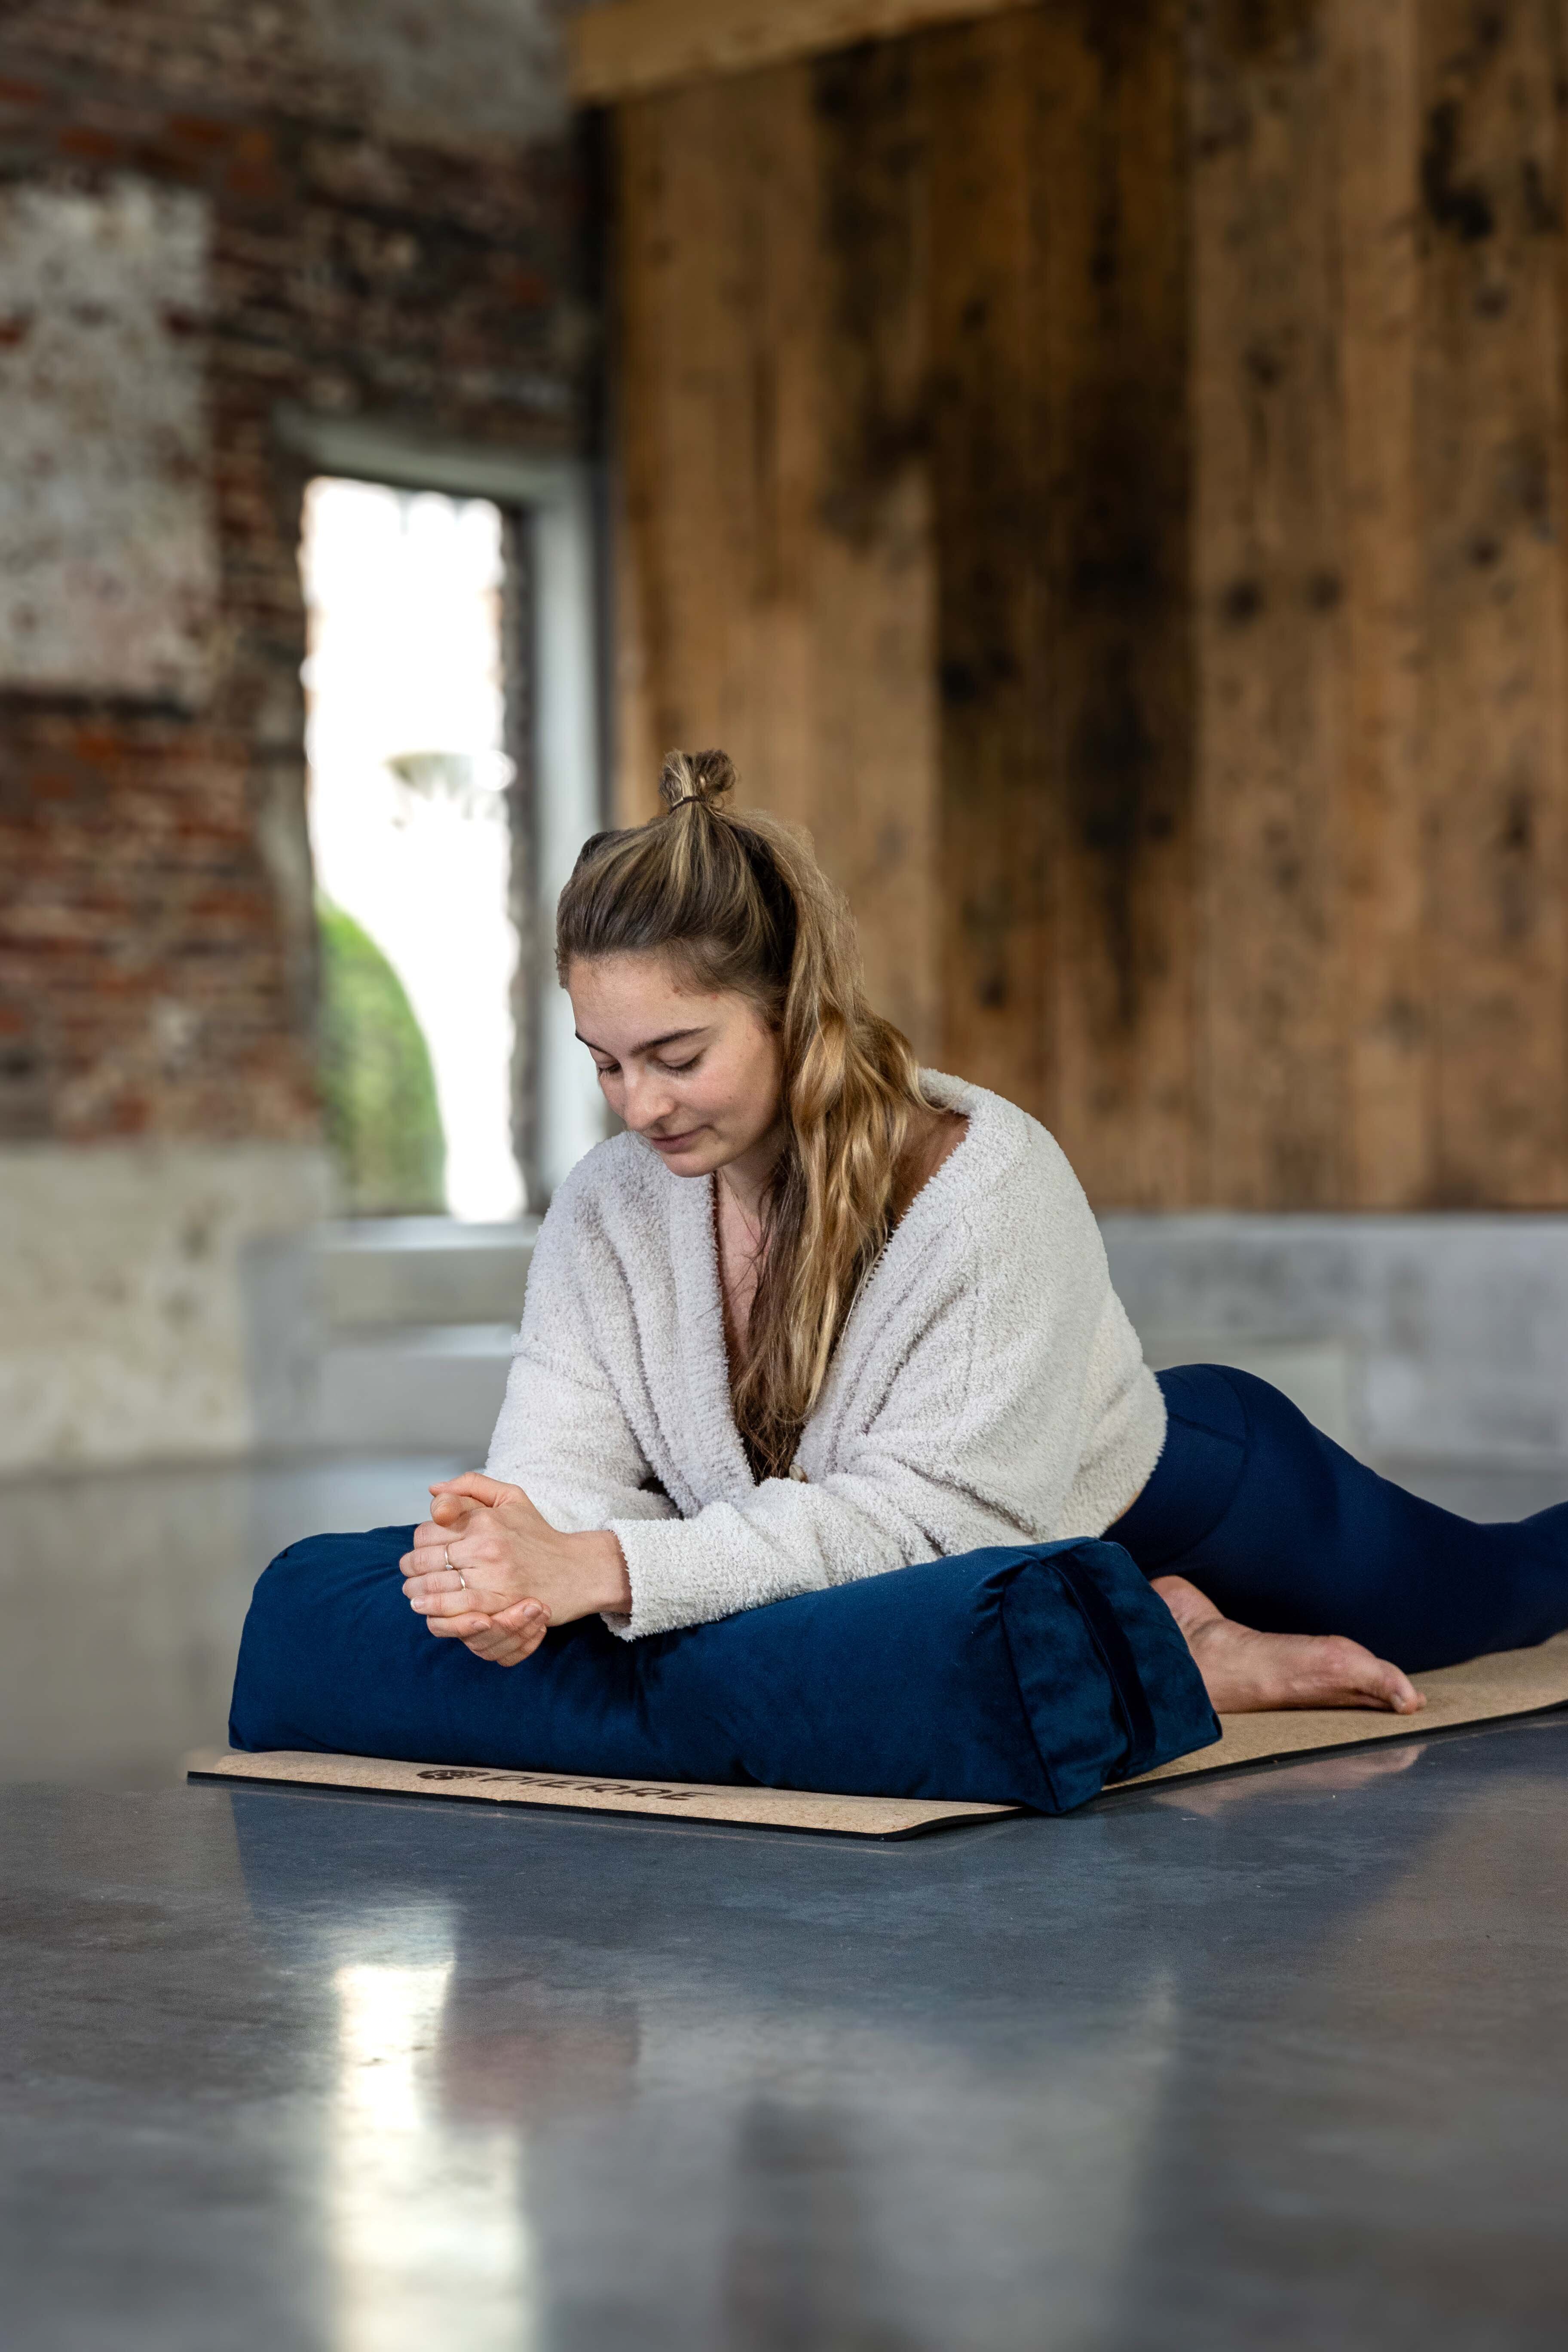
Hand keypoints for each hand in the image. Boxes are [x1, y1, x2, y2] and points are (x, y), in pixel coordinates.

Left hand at [400, 1473, 631, 1667]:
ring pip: (433, 1585)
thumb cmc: (540, 1535)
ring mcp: (491, 1575)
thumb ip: (470, 1486)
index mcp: (483, 1519)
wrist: (576, 1569)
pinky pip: (454, 1608)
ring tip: (414, 1596)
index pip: (428, 1531)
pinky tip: (426, 1610)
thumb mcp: (511, 1496)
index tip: (421, 1552)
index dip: (418, 1543)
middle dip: (410, 1570)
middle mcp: (485, 1545)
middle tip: (410, 1577)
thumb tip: (432, 1491)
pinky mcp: (499, 1602)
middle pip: (424, 1559)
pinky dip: (434, 1611)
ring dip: (416, 1593)